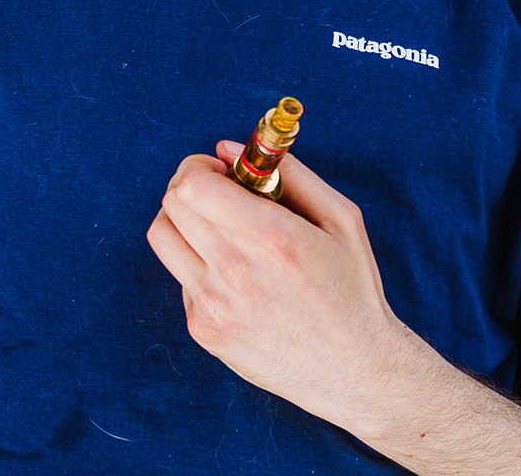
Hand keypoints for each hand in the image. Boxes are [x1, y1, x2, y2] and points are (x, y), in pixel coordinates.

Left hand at [145, 141, 420, 428]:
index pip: (192, 186)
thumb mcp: (340, 219)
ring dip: (185, 222)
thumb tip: (228, 148)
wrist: (357, 371)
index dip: (198, 168)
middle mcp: (235, 273)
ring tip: (221, 231)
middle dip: (190, 186)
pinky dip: (199, 266)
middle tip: (219, 194)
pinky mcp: (204, 331)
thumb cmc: (353, 288)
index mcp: (272, 239)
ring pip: (164, 237)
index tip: (221, 172)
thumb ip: (289, 174)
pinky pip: (181, 278)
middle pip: (172, 205)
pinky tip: (237, 279)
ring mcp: (214, 306)